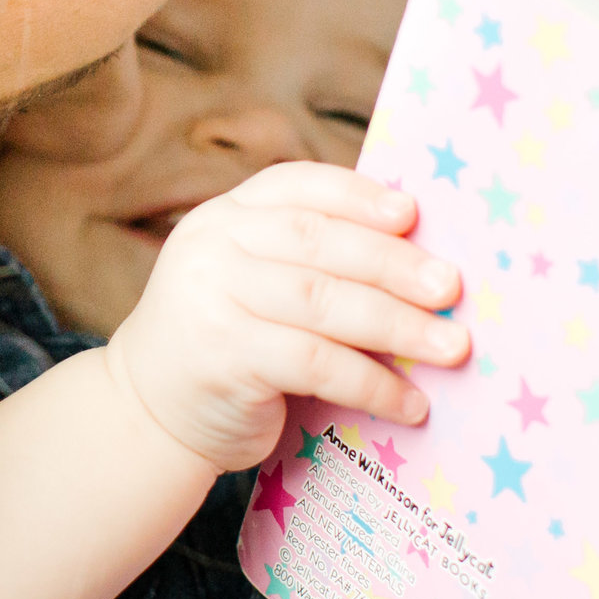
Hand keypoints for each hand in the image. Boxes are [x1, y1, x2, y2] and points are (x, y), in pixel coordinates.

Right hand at [104, 160, 466, 470]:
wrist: (148, 411)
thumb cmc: (224, 344)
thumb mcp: (248, 282)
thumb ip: (306, 261)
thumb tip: (419, 259)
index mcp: (224, 216)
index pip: (297, 187)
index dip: (358, 196)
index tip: (413, 214)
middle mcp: (212, 246)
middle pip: (319, 243)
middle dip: (394, 264)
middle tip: (451, 288)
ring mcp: (212, 299)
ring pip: (323, 302)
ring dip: (397, 325)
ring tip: (451, 346)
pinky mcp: (224, 357)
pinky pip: (315, 363)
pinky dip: (372, 382)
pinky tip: (409, 402)